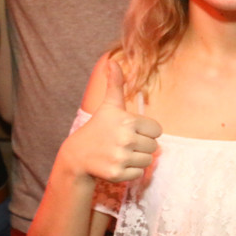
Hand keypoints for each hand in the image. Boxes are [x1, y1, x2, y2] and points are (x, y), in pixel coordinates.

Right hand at [66, 61, 160, 182]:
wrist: (77, 155)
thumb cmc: (98, 127)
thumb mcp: (108, 105)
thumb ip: (115, 83)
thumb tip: (112, 61)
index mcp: (128, 120)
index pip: (157, 130)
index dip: (146, 131)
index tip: (132, 130)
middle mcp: (126, 139)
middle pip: (154, 146)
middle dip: (142, 145)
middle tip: (124, 143)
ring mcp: (121, 157)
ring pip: (148, 160)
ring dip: (137, 158)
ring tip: (121, 152)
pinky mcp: (117, 174)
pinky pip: (138, 174)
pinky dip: (130, 171)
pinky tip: (117, 163)